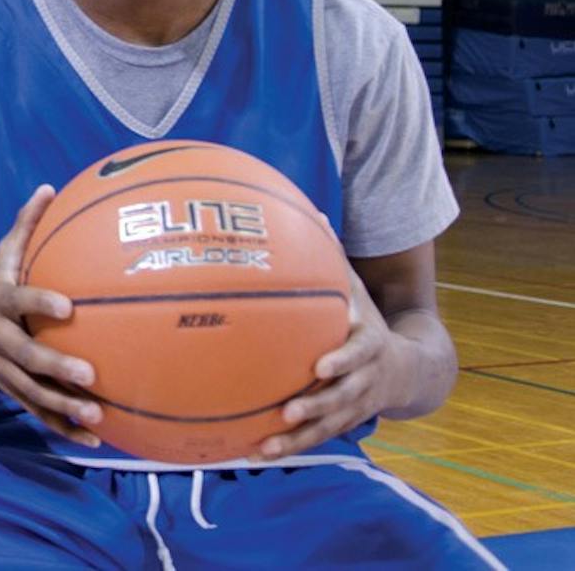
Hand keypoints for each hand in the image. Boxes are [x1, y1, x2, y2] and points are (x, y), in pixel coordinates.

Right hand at [0, 184, 102, 446]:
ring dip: (64, 406)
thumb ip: (25, 225)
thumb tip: (50, 186)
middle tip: (90, 373)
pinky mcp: (14, 394)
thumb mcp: (1, 257)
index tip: (69, 306)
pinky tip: (97, 440)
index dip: (40, 302)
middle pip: (26, 356)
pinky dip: (66, 429)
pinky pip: (40, 415)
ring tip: (98, 415)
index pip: (18, 300)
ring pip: (32, 393)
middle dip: (55, 367)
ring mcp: (4, 372)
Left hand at [253, 267, 412, 459]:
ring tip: (267, 446)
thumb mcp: (358, 291)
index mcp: (369, 345)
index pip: (359, 354)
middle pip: (342, 397)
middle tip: (289, 410)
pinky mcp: (343, 423)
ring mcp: (355, 405)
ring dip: (297, 439)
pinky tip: (256, 452)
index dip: (343, 361)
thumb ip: (334, 259)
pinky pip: (316, 438)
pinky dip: (290, 447)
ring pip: (327, 426)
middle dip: (317, 407)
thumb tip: (310, 212)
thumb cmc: (367, 322)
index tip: (321, 367)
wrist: (411, 370)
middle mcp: (364, 379)